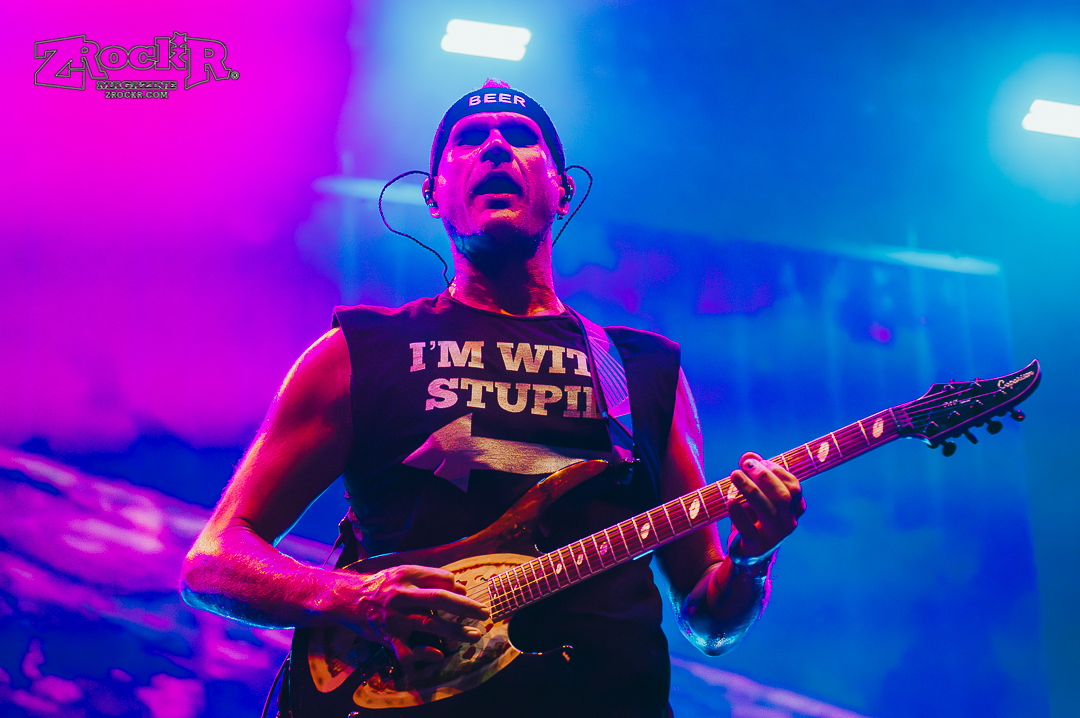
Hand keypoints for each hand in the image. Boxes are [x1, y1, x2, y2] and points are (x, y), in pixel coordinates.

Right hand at [345, 564, 489, 665]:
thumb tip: (462, 587)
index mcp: (408, 575)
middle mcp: (402, 595)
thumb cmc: (382, 585)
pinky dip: (425, 654)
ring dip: (456, 632)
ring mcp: (395, 617)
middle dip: (466, 607)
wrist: (348, 599)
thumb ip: (431, 578)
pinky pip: (408, 650)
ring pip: (431, 624)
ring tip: (475, 635)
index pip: (441, 579)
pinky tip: (439, 654)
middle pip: (440, 599)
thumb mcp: (404, 573)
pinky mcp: (388, 637)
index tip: (467, 595)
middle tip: (485, 613)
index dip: (457, 588)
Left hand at [724, 452, 804, 558]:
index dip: (776, 471)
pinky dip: (739, 513)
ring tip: (734, 474)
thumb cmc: (754, 517)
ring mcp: (775, 536)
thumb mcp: (755, 495)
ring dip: (750, 489)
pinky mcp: (757, 546)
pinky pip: (749, 529)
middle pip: (783, 496)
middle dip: (765, 477)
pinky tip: (730, 500)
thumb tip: (749, 456)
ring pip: (768, 510)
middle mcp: (789, 522)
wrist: (747, 552)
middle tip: (746, 465)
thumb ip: (753, 474)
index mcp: (795, 509)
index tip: (758, 462)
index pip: (794, 486)